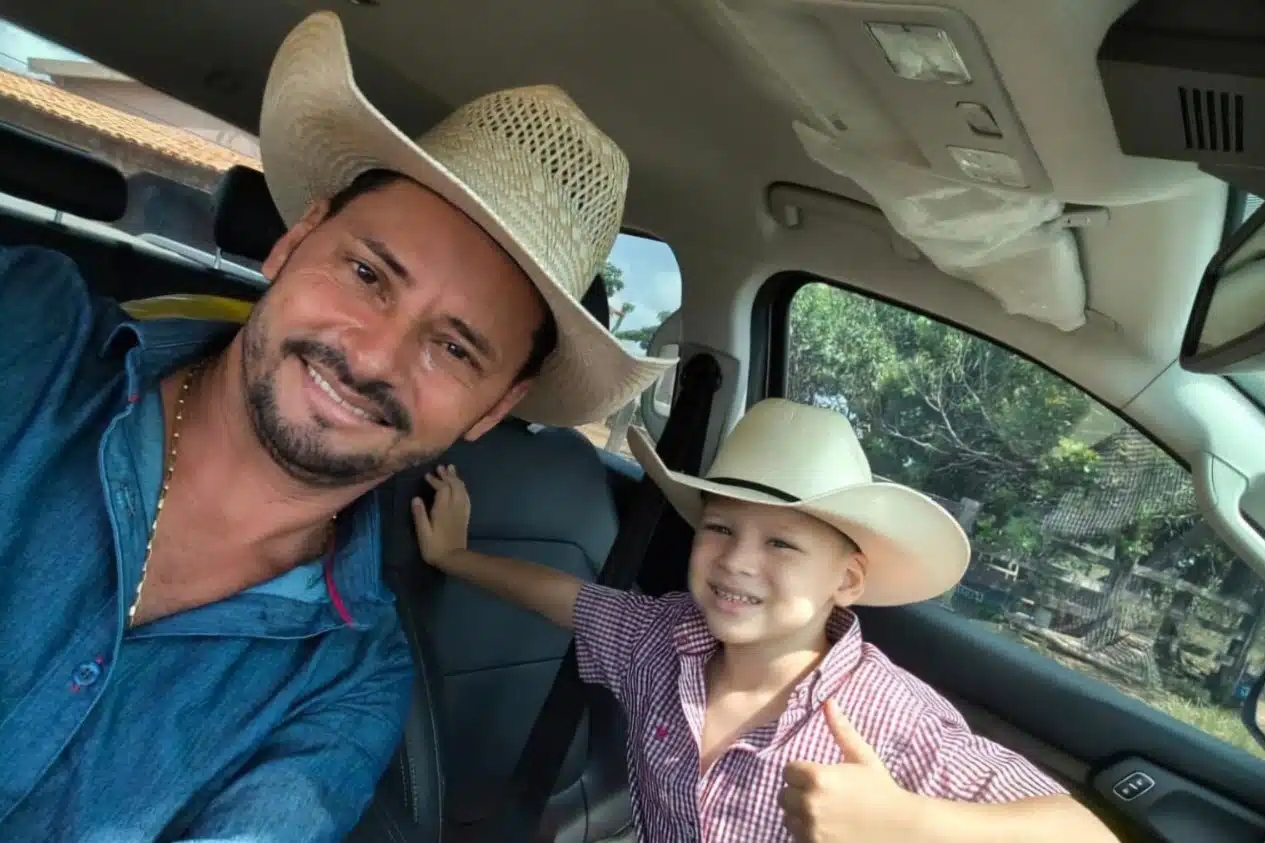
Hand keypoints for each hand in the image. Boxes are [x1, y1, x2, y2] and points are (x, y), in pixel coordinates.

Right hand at [411, 464, 470, 569]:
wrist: (454, 559)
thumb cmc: (435, 548)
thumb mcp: (423, 534)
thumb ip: (419, 515)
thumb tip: (416, 499)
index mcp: (443, 510)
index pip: (442, 488)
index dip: (436, 480)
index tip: (428, 475)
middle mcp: (454, 507)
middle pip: (454, 486)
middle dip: (447, 475)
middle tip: (440, 467)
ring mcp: (462, 511)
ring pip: (462, 489)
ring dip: (456, 478)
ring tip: (452, 469)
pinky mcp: (465, 516)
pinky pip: (466, 497)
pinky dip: (463, 488)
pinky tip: (460, 485)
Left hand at [780, 700, 919, 841]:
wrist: (901, 829)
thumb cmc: (881, 790)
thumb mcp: (862, 757)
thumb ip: (841, 730)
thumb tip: (828, 701)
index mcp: (817, 777)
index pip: (788, 771)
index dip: (802, 773)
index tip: (819, 778)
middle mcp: (809, 804)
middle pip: (784, 795)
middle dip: (799, 794)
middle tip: (822, 796)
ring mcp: (811, 829)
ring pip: (788, 818)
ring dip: (800, 816)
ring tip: (824, 813)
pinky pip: (796, 837)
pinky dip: (806, 833)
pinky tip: (826, 828)